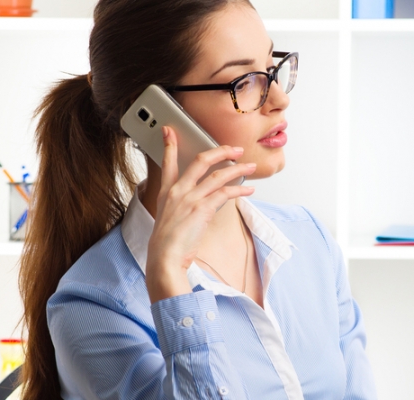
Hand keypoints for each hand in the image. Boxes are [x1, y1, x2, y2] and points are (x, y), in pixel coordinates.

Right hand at [145, 126, 255, 302]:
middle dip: (220, 151)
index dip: (169, 145)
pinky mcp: (202, 208)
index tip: (169, 130)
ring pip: (218, 175)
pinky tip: (248, 190)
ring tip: (250, 166)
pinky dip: (239, 189)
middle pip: (200, 161)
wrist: (164, 259)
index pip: (167, 163)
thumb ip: (181, 208)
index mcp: (166, 193)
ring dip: (237, 169)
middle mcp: (177, 191)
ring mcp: (189, 198)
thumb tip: (200, 204)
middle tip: (234, 148)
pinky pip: (225, 192)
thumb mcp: (168, 221)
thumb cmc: (167, 246)